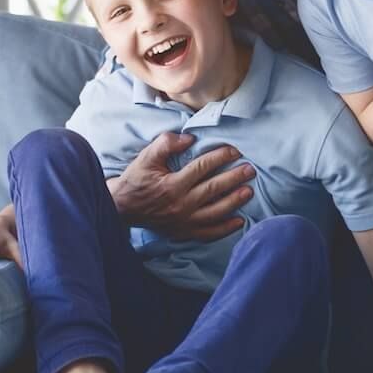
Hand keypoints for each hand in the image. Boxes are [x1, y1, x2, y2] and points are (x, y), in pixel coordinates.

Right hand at [112, 131, 255, 240]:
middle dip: (234, 178)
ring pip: (215, 212)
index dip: (220, 157)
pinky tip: (239, 221)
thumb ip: (166, 144)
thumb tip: (189, 138)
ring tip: (249, 191)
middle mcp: (181, 205)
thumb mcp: (146, 157)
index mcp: (172, 185)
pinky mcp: (184, 233)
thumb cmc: (136, 180)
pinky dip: (225, 229)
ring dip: (234, 202)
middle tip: (250, 170)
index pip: (202, 168)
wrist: (122, 208)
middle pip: (214, 190)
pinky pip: (209, 233)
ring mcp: (184, 222)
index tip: (235, 151)